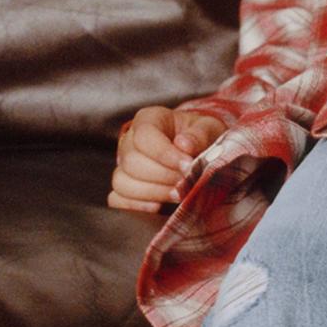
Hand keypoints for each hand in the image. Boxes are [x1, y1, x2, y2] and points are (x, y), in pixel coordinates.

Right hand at [109, 102, 227, 213]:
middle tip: (186, 182)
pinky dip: (136, 206)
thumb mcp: (209, 129)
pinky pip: (118, 200)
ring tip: (178, 194)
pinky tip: (158, 207)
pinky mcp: (124, 188)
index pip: (144, 135)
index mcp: (149, 119)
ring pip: (122, 182)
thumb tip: (184, 145)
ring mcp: (124, 166)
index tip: (187, 166)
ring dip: (153, 192)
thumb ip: (199, 134)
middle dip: (162, 176)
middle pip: (131, 161)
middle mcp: (130, 140)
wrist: (200, 153)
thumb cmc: (201, 138)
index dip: (164, 153)